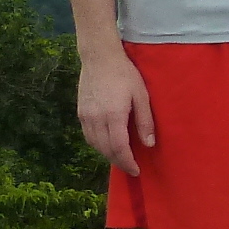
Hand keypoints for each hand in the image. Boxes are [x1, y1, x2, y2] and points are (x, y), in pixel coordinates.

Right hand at [77, 49, 155, 176]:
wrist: (99, 58)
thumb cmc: (125, 74)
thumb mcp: (142, 95)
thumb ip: (145, 121)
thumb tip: (149, 144)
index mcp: (114, 115)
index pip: (119, 148)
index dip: (128, 162)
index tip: (136, 170)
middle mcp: (96, 119)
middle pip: (106, 149)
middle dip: (119, 162)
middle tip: (131, 167)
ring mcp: (85, 116)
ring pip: (95, 145)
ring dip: (108, 155)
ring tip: (121, 158)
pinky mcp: (80, 113)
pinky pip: (88, 136)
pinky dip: (98, 145)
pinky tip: (108, 144)